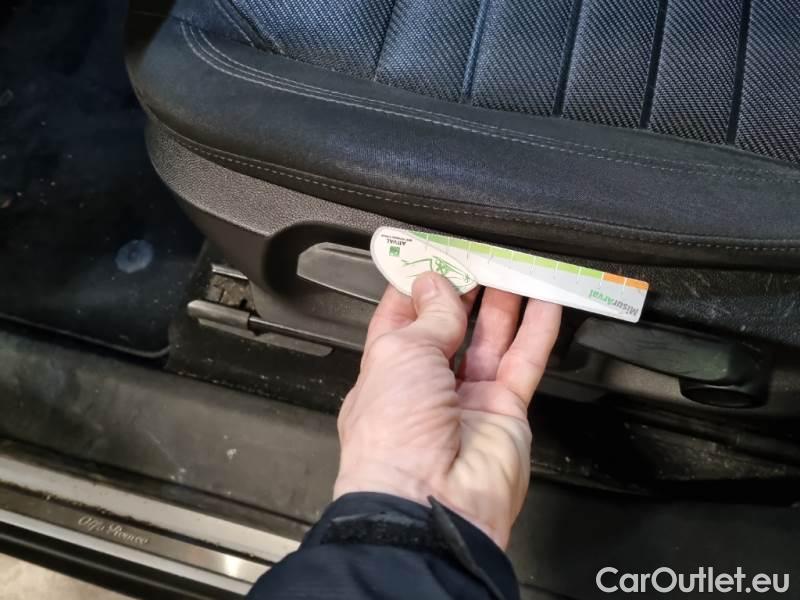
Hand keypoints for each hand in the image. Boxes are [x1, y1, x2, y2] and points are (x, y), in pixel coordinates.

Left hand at [334, 272, 561, 547]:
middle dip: (467, 290)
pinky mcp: (505, 412)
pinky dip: (537, 331)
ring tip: (516, 267)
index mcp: (386, 372)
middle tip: (482, 257)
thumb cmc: (391, 436)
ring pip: (491, 340)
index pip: (403, 317)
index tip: (436, 255)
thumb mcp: (399, 354)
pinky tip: (546, 302)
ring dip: (505, 304)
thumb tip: (435, 284)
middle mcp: (426, 386)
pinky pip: (523, 362)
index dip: (420, 285)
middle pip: (451, 327)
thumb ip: (428, 316)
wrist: (428, 501)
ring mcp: (467, 400)